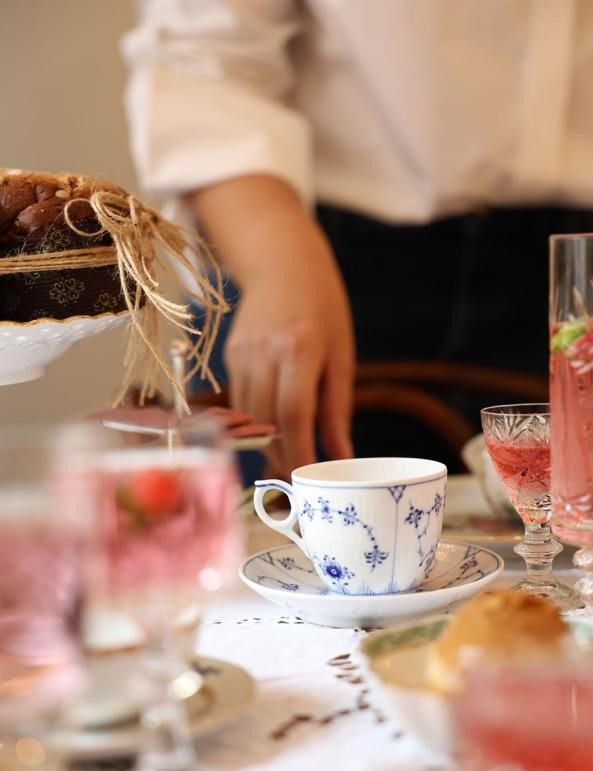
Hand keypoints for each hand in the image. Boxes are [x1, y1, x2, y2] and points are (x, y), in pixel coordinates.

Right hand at [191, 175, 354, 477]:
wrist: (282, 261)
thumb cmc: (322, 306)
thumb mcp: (341, 355)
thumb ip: (338, 409)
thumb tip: (342, 456)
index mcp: (299, 349)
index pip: (293, 415)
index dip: (299, 454)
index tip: (309, 482)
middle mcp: (264, 352)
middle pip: (265, 421)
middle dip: (281, 458)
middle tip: (299, 485)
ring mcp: (240, 353)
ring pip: (247, 416)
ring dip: (265, 445)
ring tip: (287, 464)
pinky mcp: (229, 355)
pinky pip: (239, 401)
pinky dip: (254, 423)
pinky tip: (271, 434)